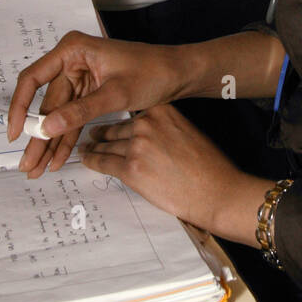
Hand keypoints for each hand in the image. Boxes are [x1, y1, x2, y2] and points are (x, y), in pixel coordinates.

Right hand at [8, 31, 182, 177]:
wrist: (179, 73)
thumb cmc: (152, 72)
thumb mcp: (115, 94)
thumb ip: (80, 111)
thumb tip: (47, 128)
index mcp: (73, 50)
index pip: (33, 78)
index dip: (20, 106)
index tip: (16, 133)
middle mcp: (71, 62)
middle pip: (45, 103)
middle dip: (37, 137)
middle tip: (27, 165)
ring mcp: (80, 78)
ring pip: (57, 116)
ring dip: (50, 143)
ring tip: (37, 169)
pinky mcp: (89, 93)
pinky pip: (72, 118)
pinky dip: (67, 139)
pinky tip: (57, 160)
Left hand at [83, 103, 263, 240]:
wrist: (215, 191)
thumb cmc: (207, 165)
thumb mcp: (186, 131)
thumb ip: (163, 127)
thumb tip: (144, 133)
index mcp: (161, 110)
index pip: (131, 113)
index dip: (119, 119)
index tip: (109, 121)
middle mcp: (147, 124)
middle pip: (116, 129)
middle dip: (103, 133)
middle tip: (92, 134)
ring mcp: (137, 146)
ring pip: (107, 145)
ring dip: (94, 147)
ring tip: (87, 147)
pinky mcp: (131, 170)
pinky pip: (104, 162)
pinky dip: (92, 160)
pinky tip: (86, 158)